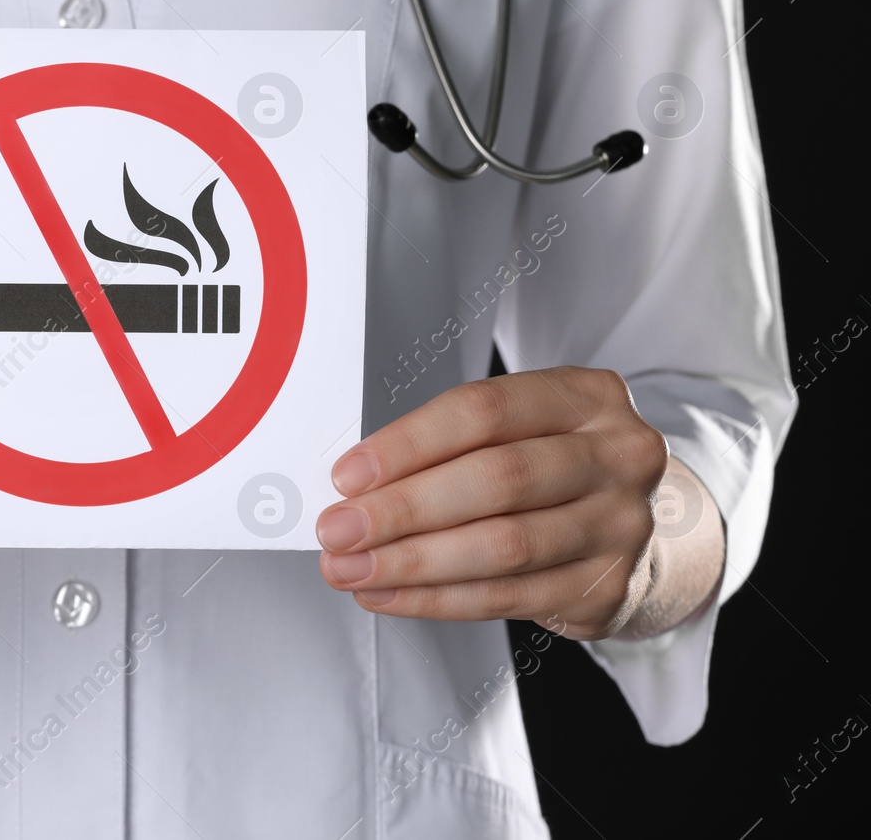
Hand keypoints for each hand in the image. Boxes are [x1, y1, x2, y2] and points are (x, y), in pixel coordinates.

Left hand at [315, 367, 691, 640]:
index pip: (485, 411)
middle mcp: (616, 456)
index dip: (409, 443)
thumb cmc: (557, 468)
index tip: (348, 475)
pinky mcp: (609, 588)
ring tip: (351, 569)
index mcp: (586, 396)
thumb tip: (356, 485)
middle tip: (338, 529)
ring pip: (502, 547)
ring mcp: (621, 525)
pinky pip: (507, 597)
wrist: (657, 532)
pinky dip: (437, 599)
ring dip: (411, 562)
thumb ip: (454, 444)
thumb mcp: (526, 428)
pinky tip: (389, 594)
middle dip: (403, 509)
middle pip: (497, 480)